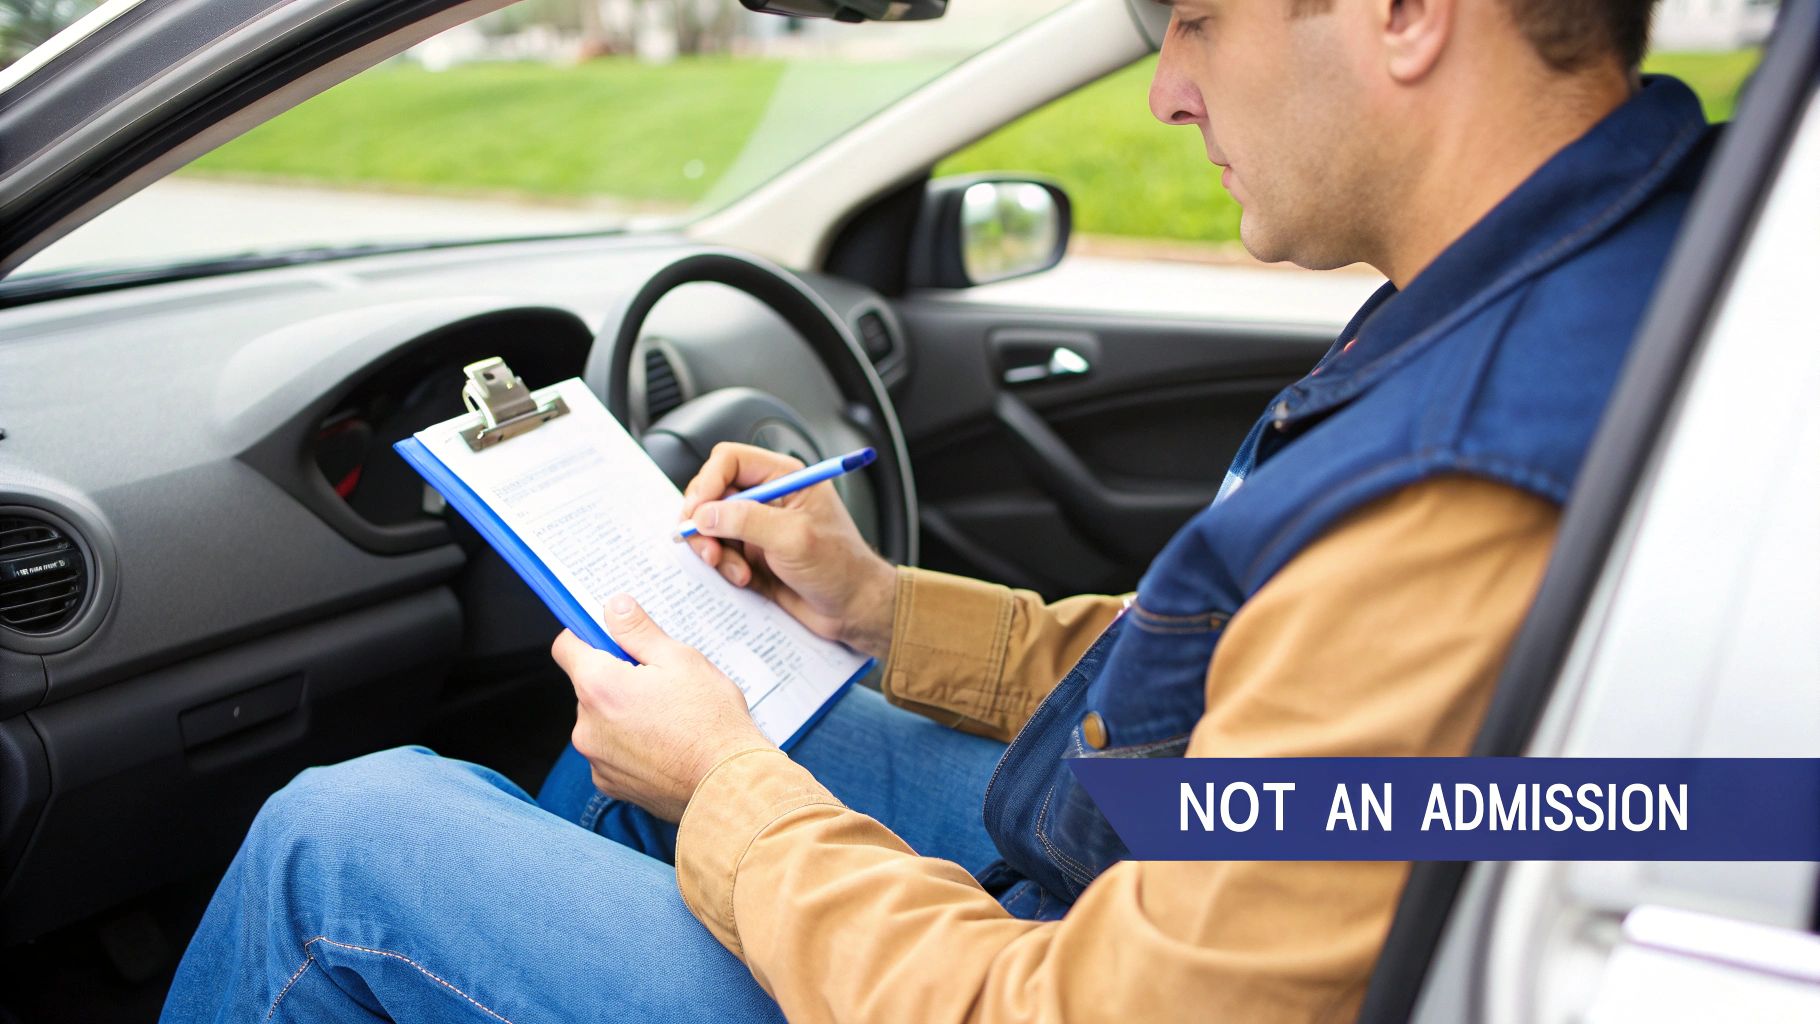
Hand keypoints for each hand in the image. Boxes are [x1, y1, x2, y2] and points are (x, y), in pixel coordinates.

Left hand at [553, 593, 772, 821]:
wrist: (729, 785)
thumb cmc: (711, 721)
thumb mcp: (680, 659)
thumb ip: (638, 631)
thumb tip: (614, 606)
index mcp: (598, 686)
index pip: (567, 647)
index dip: (588, 636)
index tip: (612, 639)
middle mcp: (586, 725)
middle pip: (588, 686)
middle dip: (616, 679)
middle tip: (660, 683)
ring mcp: (596, 759)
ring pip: (601, 721)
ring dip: (623, 714)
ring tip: (669, 718)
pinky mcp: (610, 784)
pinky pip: (611, 753)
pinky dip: (630, 746)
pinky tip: (665, 746)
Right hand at [680, 443, 896, 658]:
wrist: (853, 608)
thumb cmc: (841, 567)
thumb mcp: (793, 538)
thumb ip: (746, 521)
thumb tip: (705, 514)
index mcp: (784, 477)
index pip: (730, 461)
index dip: (708, 482)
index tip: (698, 512)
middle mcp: (767, 497)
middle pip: (712, 492)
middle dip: (704, 522)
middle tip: (708, 548)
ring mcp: (757, 527)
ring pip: (710, 526)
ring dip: (714, 549)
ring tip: (735, 570)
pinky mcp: (751, 554)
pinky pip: (719, 553)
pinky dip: (723, 567)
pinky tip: (743, 579)